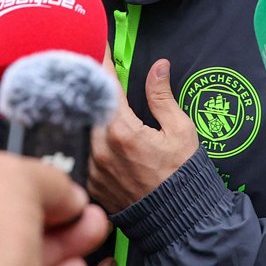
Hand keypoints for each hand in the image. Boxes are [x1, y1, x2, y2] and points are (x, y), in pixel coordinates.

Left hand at [89, 58, 199, 212]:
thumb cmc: (183, 174)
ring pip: (81, 128)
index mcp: (121, 131)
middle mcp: (99, 148)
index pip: (105, 87)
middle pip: (86, 106)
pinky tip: (91, 128)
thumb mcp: (180, 130)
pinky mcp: (89, 182)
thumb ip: (162, 96)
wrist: (179, 220)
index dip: (101, 62)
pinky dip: (86, 137)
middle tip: (93, 70)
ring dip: (86, 111)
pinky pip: (82, 151)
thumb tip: (159, 66)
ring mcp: (91, 167)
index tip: (99, 46)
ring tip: (91, 97)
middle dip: (90, 87)